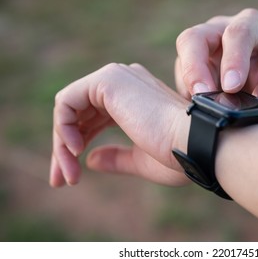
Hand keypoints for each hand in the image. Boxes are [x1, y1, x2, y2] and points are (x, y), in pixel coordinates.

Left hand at [50, 63, 189, 186]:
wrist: (197, 144)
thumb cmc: (179, 154)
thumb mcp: (140, 160)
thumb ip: (116, 157)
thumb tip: (90, 160)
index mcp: (135, 99)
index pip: (95, 119)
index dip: (79, 145)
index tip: (70, 177)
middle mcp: (125, 83)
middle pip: (80, 115)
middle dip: (64, 148)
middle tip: (60, 180)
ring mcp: (117, 78)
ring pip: (70, 109)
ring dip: (62, 143)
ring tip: (68, 173)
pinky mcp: (109, 80)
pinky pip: (67, 101)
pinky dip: (63, 127)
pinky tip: (74, 150)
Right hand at [175, 8, 257, 111]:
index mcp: (253, 26)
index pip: (238, 33)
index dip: (233, 59)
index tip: (232, 87)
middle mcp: (223, 29)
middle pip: (196, 37)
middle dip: (195, 67)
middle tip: (202, 95)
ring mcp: (204, 45)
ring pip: (184, 53)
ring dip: (189, 81)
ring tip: (201, 105)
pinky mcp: (191, 62)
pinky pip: (181, 74)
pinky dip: (187, 92)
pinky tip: (200, 107)